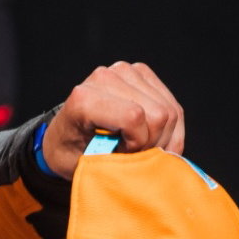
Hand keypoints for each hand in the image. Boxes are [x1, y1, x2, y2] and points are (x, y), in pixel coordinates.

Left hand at [42, 61, 184, 177]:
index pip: (134, 117)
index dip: (137, 143)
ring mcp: (125, 71)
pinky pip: (174, 106)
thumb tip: (155, 162)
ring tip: (140, 146)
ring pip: (171, 111)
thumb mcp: (88, 167)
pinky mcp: (142, 73)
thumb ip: (118, 162)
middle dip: (153, 143)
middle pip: (159, 114)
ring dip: (162, 138)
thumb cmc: (72, 153)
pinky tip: (153, 139)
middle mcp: (105, 77)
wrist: (65, 136)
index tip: (122, 153)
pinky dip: (170, 130)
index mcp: (85, 99)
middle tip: (134, 154)